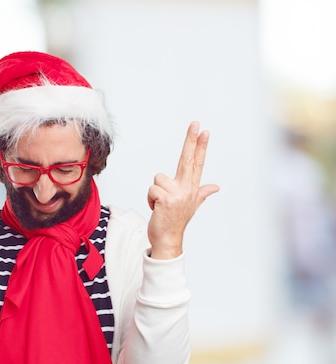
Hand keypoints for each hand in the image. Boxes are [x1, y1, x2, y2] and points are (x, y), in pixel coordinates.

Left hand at [146, 121, 218, 258]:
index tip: (204, 130)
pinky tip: (156, 209)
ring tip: (160, 205)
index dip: (201, 146)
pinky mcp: (166, 199)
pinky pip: (152, 190)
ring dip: (154, 192)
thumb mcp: (191, 205)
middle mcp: (187, 189)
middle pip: (188, 160)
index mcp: (192, 188)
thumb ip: (202, 193)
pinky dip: (150, 199)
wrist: (168, 240)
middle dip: (192, 140)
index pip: (198, 163)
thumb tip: (215, 187)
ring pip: (158, 179)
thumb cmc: (175, 221)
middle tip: (195, 123)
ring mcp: (178, 194)